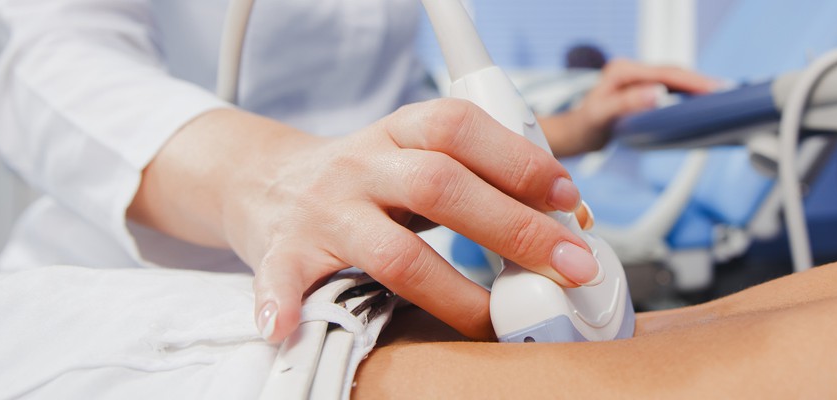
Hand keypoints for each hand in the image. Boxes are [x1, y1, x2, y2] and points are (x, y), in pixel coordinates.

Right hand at [130, 99, 602, 342]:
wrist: (266, 180)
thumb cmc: (369, 176)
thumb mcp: (418, 153)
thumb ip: (482, 175)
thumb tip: (569, 219)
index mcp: (401, 130)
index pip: (461, 127)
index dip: (518, 159)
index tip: (567, 196)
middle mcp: (363, 165)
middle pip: (440, 187)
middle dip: (513, 229)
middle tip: (570, 265)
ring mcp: (325, 211)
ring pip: (391, 250)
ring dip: (453, 292)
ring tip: (494, 323)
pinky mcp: (286, 252)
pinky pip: (283, 278)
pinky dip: (282, 304)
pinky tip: (289, 328)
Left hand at [541, 59, 718, 156]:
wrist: (575, 134)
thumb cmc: (585, 127)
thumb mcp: (601, 117)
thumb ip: (627, 104)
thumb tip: (657, 94)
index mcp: (623, 70)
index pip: (665, 72)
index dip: (693, 80)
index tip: (715, 89)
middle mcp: (632, 69)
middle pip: (674, 72)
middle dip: (702, 82)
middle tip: (729, 93)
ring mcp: (638, 78)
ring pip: (675, 79)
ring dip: (697, 87)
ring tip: (723, 97)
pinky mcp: (643, 88)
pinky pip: (671, 87)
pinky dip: (688, 94)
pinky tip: (703, 103)